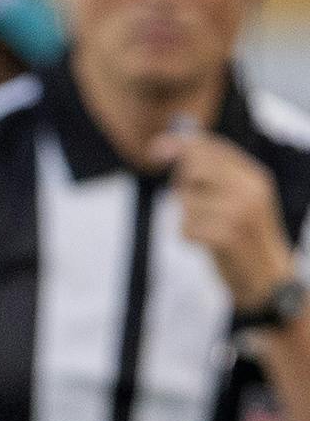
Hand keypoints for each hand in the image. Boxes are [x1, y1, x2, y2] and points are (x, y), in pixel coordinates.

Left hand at [154, 120, 294, 306]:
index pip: (213, 148)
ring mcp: (239, 213)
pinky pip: (184, 228)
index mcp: (254, 177)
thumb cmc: (242, 235)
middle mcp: (249, 190)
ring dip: (187, 218)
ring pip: (185, 202)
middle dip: (182, 186)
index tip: (155, 149)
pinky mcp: (226, 237)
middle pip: (194, 169)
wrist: (265, 276)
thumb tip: (163, 146)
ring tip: (209, 230)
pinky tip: (207, 244)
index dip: (180, 145)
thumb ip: (208, 173)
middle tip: (196, 207)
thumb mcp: (236, 198)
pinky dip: (187, 237)